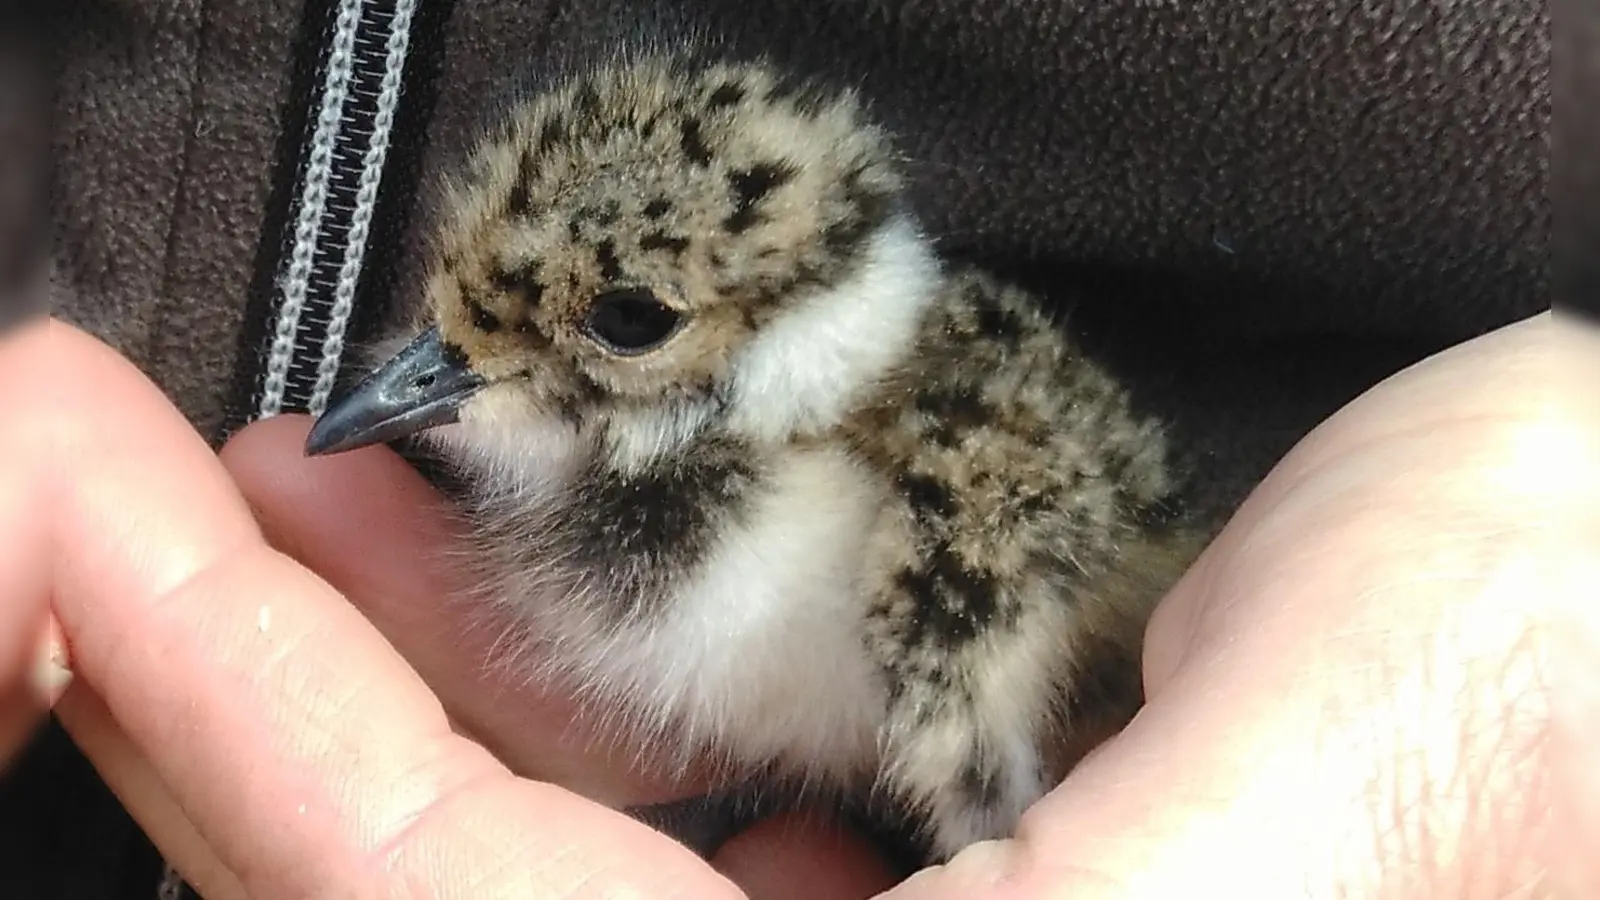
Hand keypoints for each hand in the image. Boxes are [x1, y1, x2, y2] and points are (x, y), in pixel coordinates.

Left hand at [6, 312, 1580, 897]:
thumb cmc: (1583, 665)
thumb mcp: (1307, 807)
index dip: (256, 715)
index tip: (83, 490)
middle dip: (254, 687)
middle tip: (90, 475)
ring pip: (537, 849)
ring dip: (367, 663)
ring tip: (253, 488)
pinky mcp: (955, 870)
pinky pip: (655, 801)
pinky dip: (528, 678)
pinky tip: (452, 567)